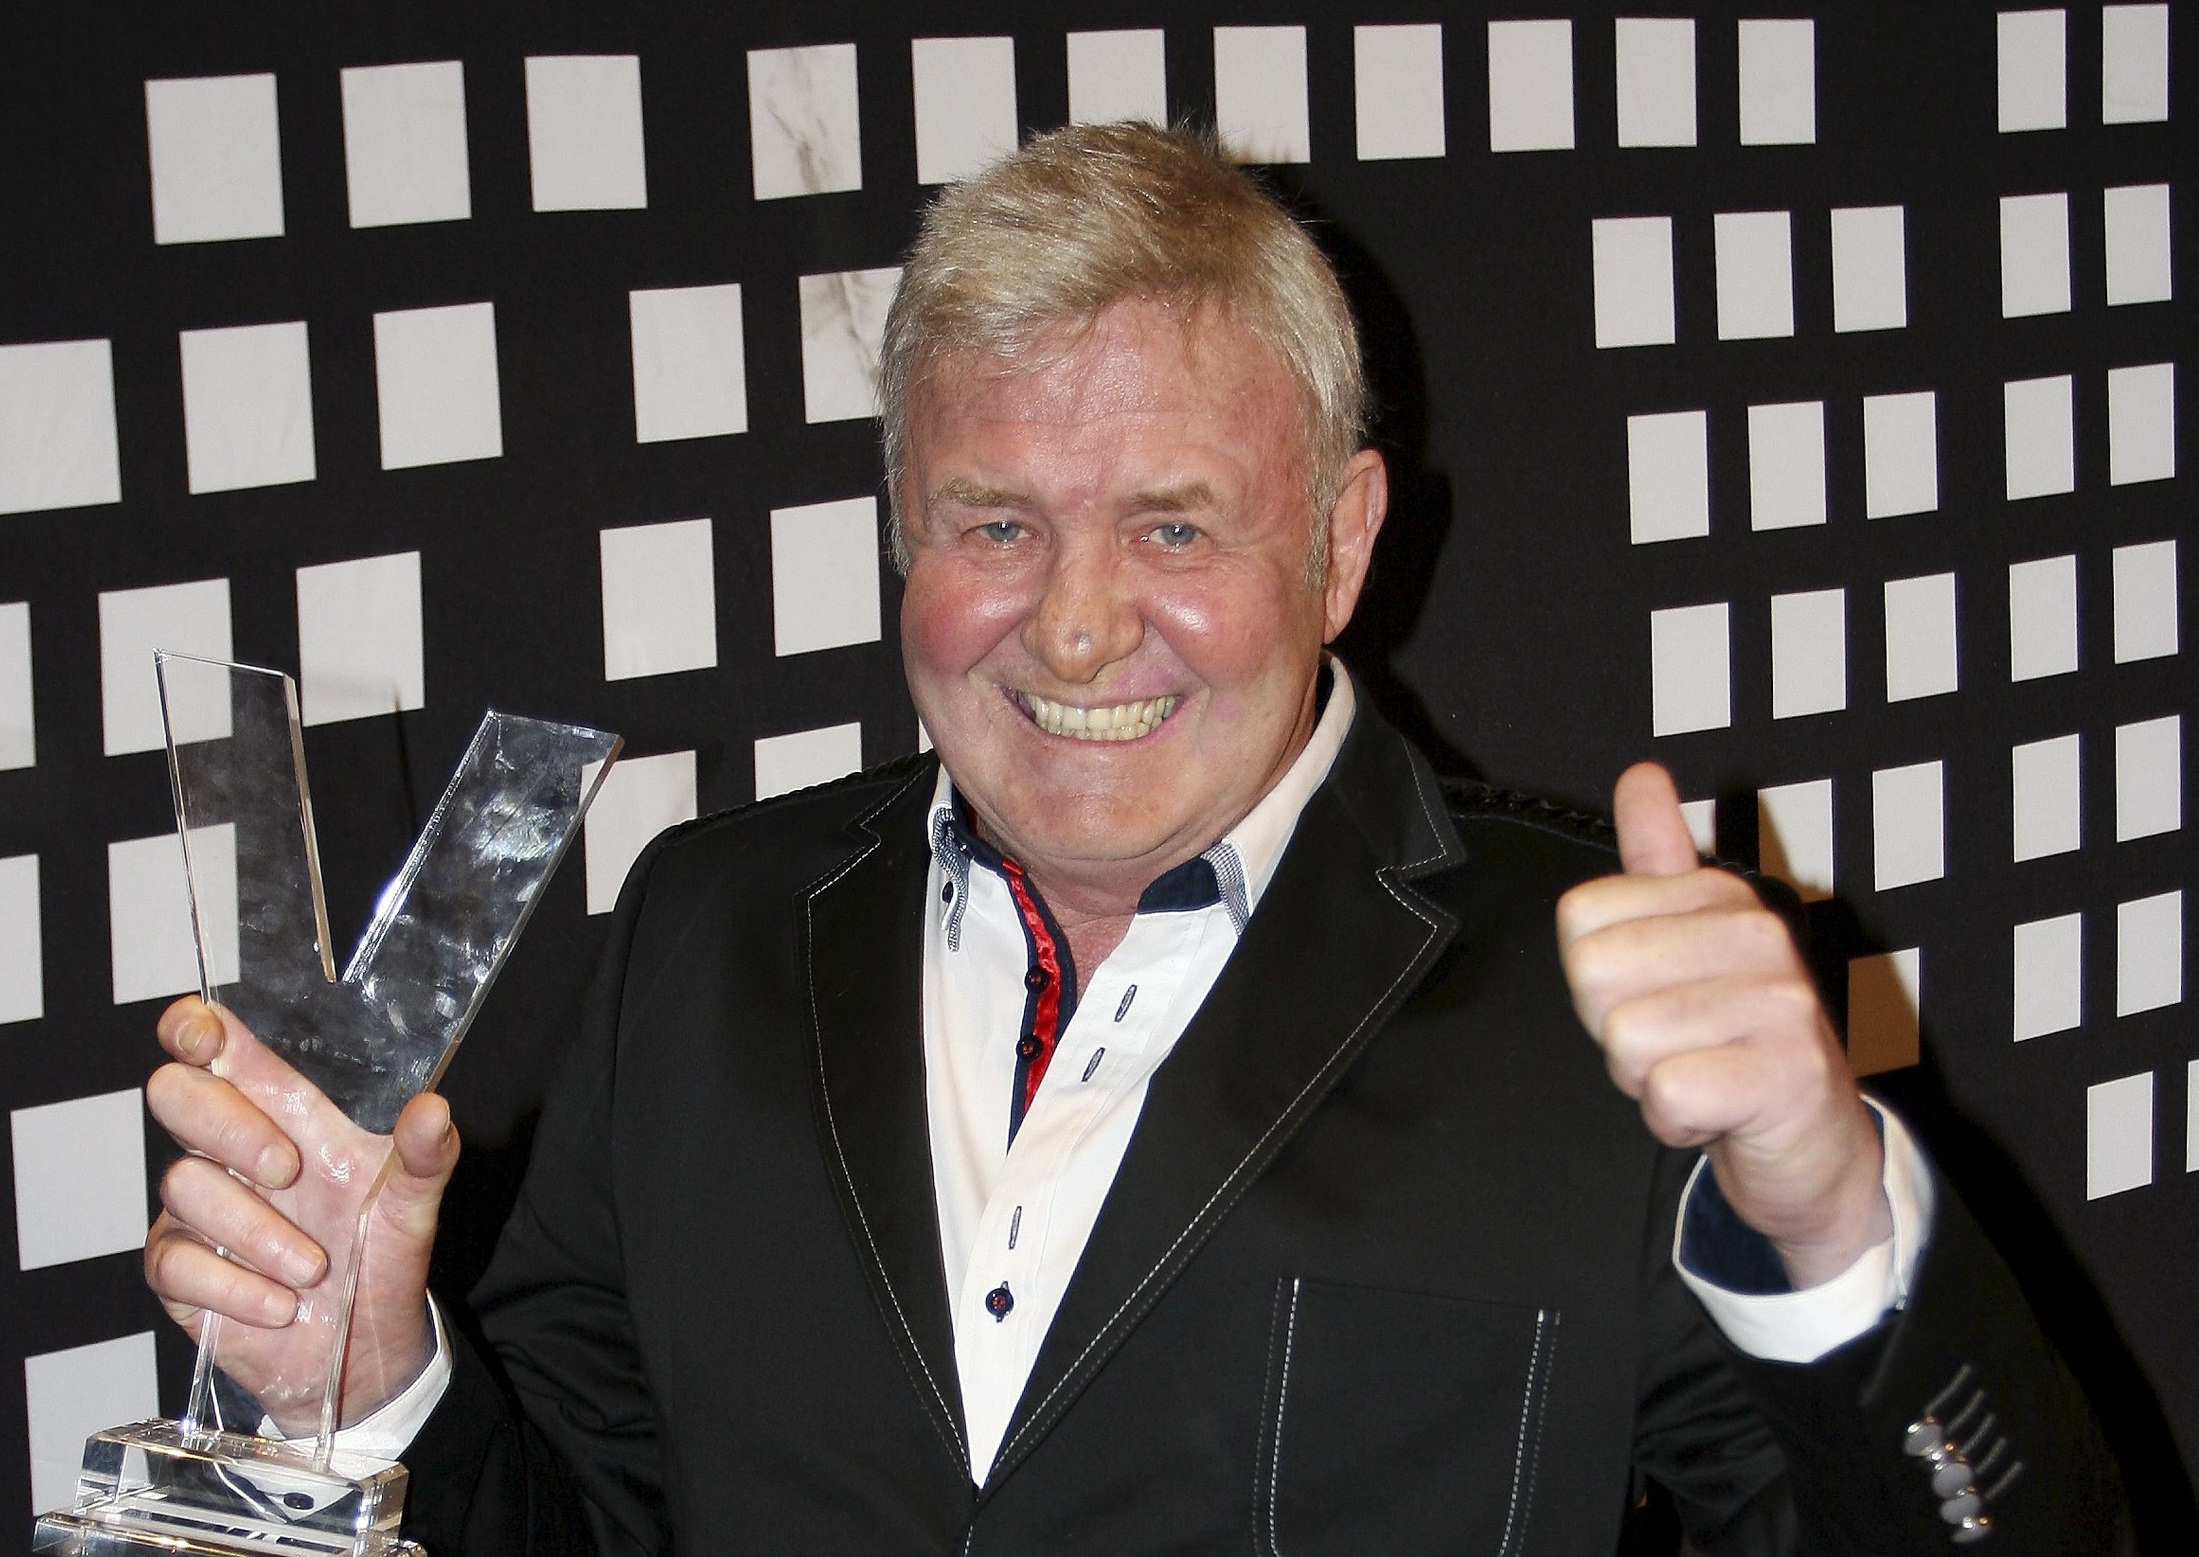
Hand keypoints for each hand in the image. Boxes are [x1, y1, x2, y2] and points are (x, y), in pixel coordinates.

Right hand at [143, 996, 459, 1434]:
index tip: (209, 1036)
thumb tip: (433, 1109)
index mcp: (279, 1112)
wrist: (362, 1348)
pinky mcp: (176, 1268)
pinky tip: (281, 1304)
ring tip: (314, 1268)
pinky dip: (237, 1286)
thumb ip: (426, 1152)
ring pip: (185, 1185)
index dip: (195, 1029)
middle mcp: (227, 1150)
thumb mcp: (414, 1200)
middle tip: (290, 1172)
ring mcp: (195, 1209)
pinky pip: (177, 1261)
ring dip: (258, 1231)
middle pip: (175, 1096)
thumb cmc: (378, 1252)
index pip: (212, 1048)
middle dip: (231, 1128)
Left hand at [1556, 763, 1889, 1287]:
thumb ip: (1659, 858)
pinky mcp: (1789, 1073)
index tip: (1651, 995)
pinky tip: (1718, 1111)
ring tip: (1701, 1073)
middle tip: (1677, 1044)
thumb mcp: (1688, 943)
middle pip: (1593, 976)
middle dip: (1615, 1029)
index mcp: (1719, 896)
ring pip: (1626, 1039)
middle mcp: (1756, 935)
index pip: (1579, 919)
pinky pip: (1668, 1093)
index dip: (1596, 976)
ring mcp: (1781, 1001)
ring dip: (1648, 1079)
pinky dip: (1678, 1120)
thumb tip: (1641, 773)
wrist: (1810, 1142)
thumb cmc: (1730, 1042)